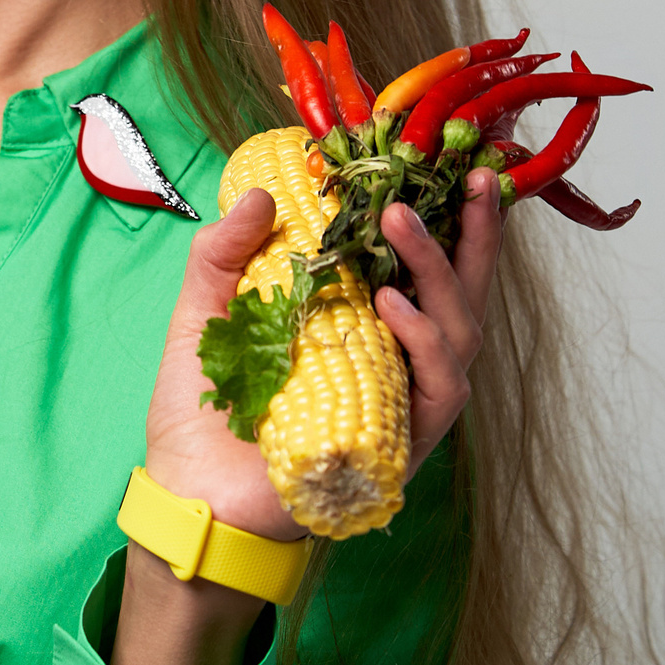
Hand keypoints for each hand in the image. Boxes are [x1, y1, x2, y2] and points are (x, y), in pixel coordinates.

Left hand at [113, 168, 501, 664]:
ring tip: (401, 223)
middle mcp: (392, 363)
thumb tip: (257, 194)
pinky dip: (421, 343)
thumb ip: (223, 255)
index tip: (454, 167)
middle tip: (474, 181)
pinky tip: (392, 306)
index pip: (418, 269)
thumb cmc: (201, 416)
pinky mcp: (400, 445)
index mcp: (357, 328)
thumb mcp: (203, 318)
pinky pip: (438, 390)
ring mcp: (401, 404)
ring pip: (460, 334)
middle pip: (461, 295)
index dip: (446, 220)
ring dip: (438, 272)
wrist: (188, 497)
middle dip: (476, 236)